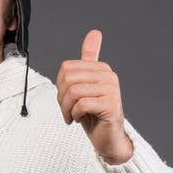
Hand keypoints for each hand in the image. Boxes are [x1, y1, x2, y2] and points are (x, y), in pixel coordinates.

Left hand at [56, 29, 132, 163]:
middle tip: (67, 110)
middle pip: (68, 78)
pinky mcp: (111, 105)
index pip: (66, 68)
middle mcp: (109, 76)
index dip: (60, 86)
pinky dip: (75, 115)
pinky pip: (81, 104)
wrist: (108, 139)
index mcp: (102, 69)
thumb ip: (89, 61)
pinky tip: (80, 120)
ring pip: (74, 92)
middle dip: (61, 98)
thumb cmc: (94, 115)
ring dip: (67, 109)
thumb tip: (95, 33)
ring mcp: (112, 90)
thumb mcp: (87, 86)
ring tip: (73, 116)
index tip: (66, 100)